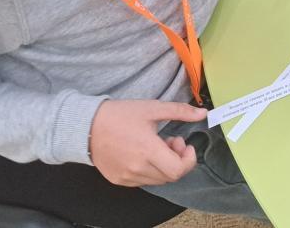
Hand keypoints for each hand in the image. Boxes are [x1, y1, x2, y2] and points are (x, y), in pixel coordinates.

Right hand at [89, 99, 206, 186]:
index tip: (187, 145)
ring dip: (165, 165)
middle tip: (173, 141)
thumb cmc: (120, 115)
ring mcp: (127, 177)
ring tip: (159, 146)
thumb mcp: (152, 108)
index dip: (189, 160)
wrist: (85, 126)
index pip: (178, 170)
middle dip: (179, 159)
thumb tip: (203, 114)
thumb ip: (180, 111)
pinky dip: (151, 170)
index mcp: (147, 151)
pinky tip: (145, 154)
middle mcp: (137, 168)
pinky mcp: (118, 180)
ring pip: (158, 180)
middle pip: (170, 176)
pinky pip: (143, 181)